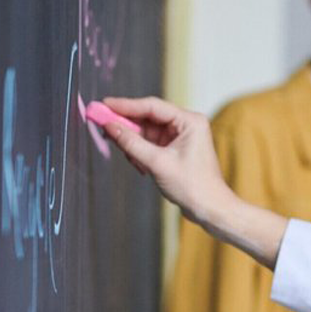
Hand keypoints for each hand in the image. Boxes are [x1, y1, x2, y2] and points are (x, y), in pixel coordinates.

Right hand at [101, 97, 233, 222]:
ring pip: (146, 132)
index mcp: (190, 121)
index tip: (104, 104)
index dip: (125, 105)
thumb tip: (109, 126)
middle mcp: (186, 125)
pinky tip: (139, 165)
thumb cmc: (193, 185)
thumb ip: (131, 143)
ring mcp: (180, 136)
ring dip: (133, 143)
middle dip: (126, 126)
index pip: (152, 106)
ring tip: (132, 159)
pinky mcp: (174, 148)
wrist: (208, 207)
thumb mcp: (157, 162)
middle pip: (147, 117)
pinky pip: (149, 143)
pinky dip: (139, 152)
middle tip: (102, 126)